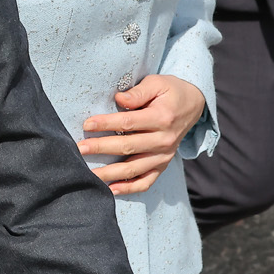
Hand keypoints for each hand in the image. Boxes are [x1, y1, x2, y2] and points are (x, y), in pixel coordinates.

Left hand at [79, 74, 206, 194]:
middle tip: (79, 149)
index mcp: (162, 118)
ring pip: (134, 169)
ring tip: (88, 174)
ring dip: (109, 173)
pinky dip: (129, 188)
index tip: (87, 124)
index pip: (128, 123)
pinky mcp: (163, 165)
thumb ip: (138, 92)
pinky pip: (146, 182)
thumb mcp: (157, 83)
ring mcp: (164, 156)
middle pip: (127, 147)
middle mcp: (164, 140)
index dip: (106, 124)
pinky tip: (111, 190)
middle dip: (101, 148)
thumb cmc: (170, 91)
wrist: (193, 105)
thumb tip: (119, 99)